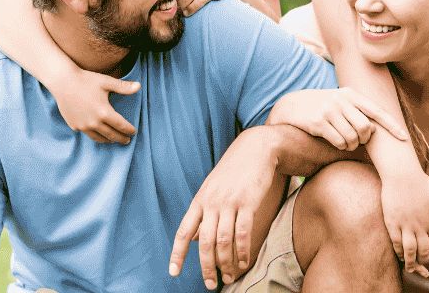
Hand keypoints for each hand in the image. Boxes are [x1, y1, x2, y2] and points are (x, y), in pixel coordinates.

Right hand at [50, 68, 138, 143]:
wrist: (63, 82)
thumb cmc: (86, 80)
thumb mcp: (106, 82)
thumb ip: (124, 87)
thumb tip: (139, 86)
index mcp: (104, 112)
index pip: (121, 125)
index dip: (129, 130)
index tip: (133, 132)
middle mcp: (94, 122)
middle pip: (111, 135)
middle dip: (121, 138)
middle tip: (127, 140)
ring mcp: (82, 126)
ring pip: (98, 138)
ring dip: (108, 139)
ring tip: (113, 139)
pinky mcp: (74, 125)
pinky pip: (87, 133)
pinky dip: (94, 134)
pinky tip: (97, 132)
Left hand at [169, 128, 277, 288]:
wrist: (255, 149)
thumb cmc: (233, 171)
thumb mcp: (212, 188)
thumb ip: (203, 213)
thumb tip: (195, 239)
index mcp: (199, 200)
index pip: (183, 231)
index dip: (177, 253)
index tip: (173, 272)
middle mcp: (211, 202)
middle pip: (204, 242)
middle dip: (206, 267)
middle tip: (210, 284)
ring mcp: (229, 202)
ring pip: (223, 241)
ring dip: (225, 263)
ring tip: (229, 276)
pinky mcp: (247, 202)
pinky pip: (243, 234)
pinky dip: (243, 252)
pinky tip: (244, 261)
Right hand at [269, 88, 407, 149]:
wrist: (290, 106)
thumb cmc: (320, 106)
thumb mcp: (339, 101)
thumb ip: (358, 110)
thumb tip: (378, 128)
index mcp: (350, 94)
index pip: (377, 111)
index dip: (392, 126)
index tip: (404, 139)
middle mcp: (341, 100)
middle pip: (366, 129)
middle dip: (364, 140)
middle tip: (357, 141)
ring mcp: (329, 110)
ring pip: (353, 138)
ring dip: (351, 145)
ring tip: (344, 142)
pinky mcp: (319, 122)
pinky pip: (339, 142)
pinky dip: (340, 146)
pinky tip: (333, 141)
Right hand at [380, 169, 428, 277]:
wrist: (402, 173)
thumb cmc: (421, 182)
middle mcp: (420, 226)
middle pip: (424, 250)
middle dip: (424, 261)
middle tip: (422, 267)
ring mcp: (405, 225)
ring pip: (410, 251)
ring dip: (411, 263)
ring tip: (411, 268)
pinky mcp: (392, 222)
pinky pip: (396, 243)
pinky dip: (399, 252)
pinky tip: (400, 254)